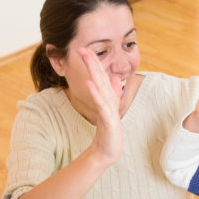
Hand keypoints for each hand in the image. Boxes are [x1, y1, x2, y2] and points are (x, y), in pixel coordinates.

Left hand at [78, 47, 122, 164]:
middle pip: (100, 77)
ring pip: (101, 86)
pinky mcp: (108, 119)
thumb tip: (115, 78)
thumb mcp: (109, 109)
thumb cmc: (109, 131)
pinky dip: (95, 93)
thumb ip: (113, 93)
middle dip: (92, 61)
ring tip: (87, 57)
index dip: (94, 62)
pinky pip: (101, 104)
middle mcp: (109, 100)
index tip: (84, 48)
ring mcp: (109, 109)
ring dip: (94, 71)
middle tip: (83, 47)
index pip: (101, 77)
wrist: (107, 151)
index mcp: (108, 97)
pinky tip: (89, 83)